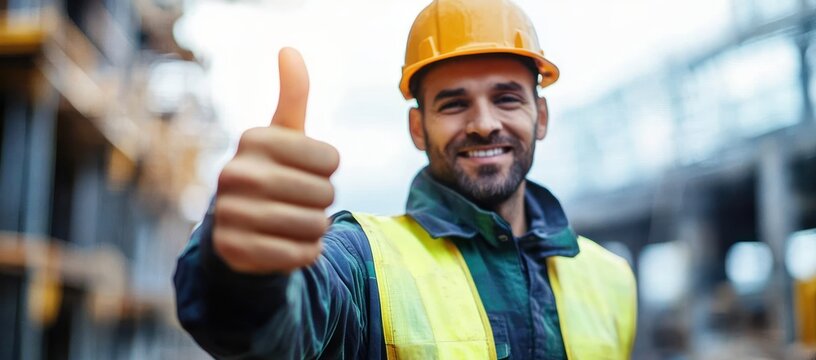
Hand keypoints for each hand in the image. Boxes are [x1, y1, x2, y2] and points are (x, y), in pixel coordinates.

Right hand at [212, 48, 339, 273]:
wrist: (237, 229)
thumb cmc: (272, 174)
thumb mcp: (283, 135)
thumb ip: (292, 95)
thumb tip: (288, 48)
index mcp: (254, 139)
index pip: (331, 159)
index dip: (328, 170)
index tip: (305, 171)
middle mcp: (236, 173)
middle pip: (325, 193)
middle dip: (322, 201)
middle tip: (299, 201)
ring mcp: (231, 213)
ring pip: (314, 225)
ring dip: (316, 228)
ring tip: (295, 222)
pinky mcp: (235, 250)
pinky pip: (300, 255)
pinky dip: (305, 253)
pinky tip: (288, 245)